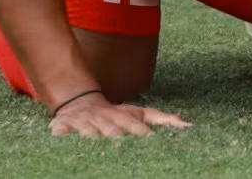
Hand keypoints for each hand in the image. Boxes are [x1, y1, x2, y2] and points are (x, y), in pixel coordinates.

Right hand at [48, 94, 187, 137]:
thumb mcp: (139, 113)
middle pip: (113, 132)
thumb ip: (163, 119)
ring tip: (99, 145)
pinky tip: (66, 139)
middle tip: (126, 147)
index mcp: (123, 117)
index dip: (142, 133)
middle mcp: (104, 120)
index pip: (135, 127)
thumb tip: (189, 126)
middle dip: (119, 138)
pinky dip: (64, 135)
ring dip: (94, 139)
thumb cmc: (114, 115)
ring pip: (89, 134)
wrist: (79, 103)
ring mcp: (83, 124)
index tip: (151, 140)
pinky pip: (62, 134)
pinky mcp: (62, 128)